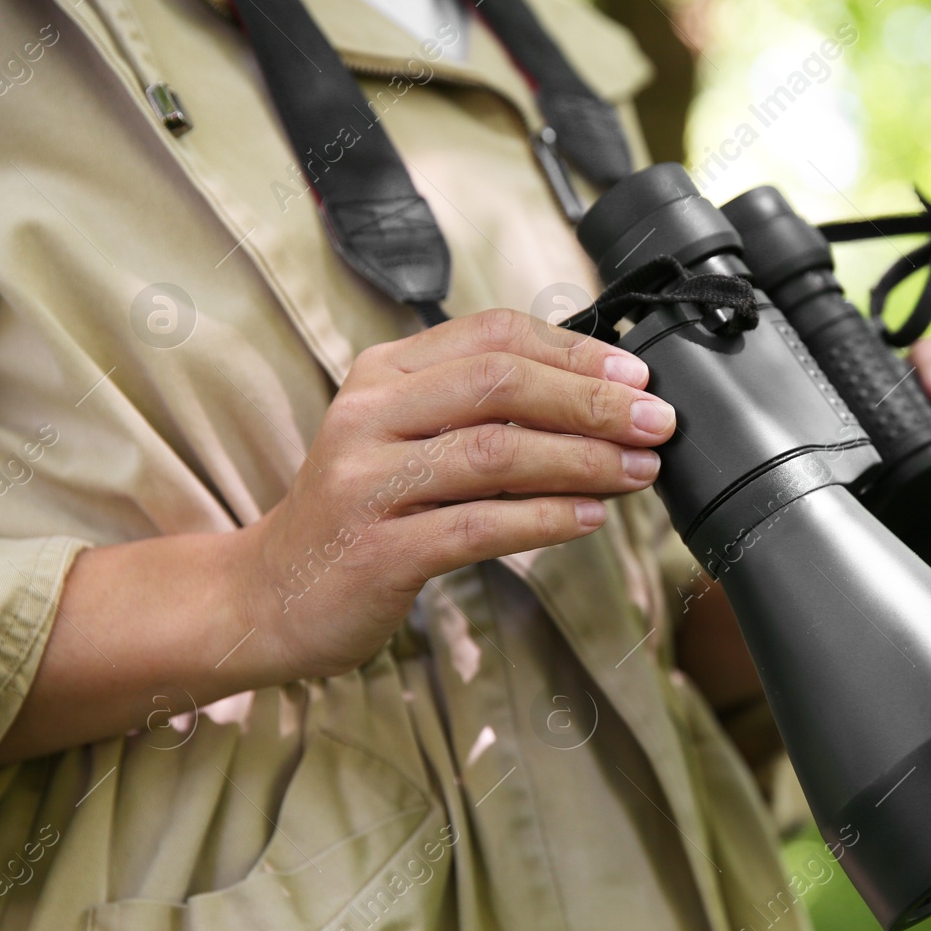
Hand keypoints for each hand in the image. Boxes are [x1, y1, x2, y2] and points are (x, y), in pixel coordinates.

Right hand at [241, 308, 675, 678]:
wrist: (272, 595)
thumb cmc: (363, 514)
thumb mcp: (408, 440)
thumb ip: (484, 412)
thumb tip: (600, 403)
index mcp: (384, 375)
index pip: (492, 335)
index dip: (575, 351)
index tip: (638, 377)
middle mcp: (369, 416)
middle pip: (500, 385)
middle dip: (592, 402)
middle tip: (658, 423)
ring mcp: (367, 483)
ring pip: (495, 453)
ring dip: (583, 460)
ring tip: (639, 471)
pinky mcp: (378, 551)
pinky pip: (478, 526)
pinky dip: (545, 520)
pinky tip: (590, 520)